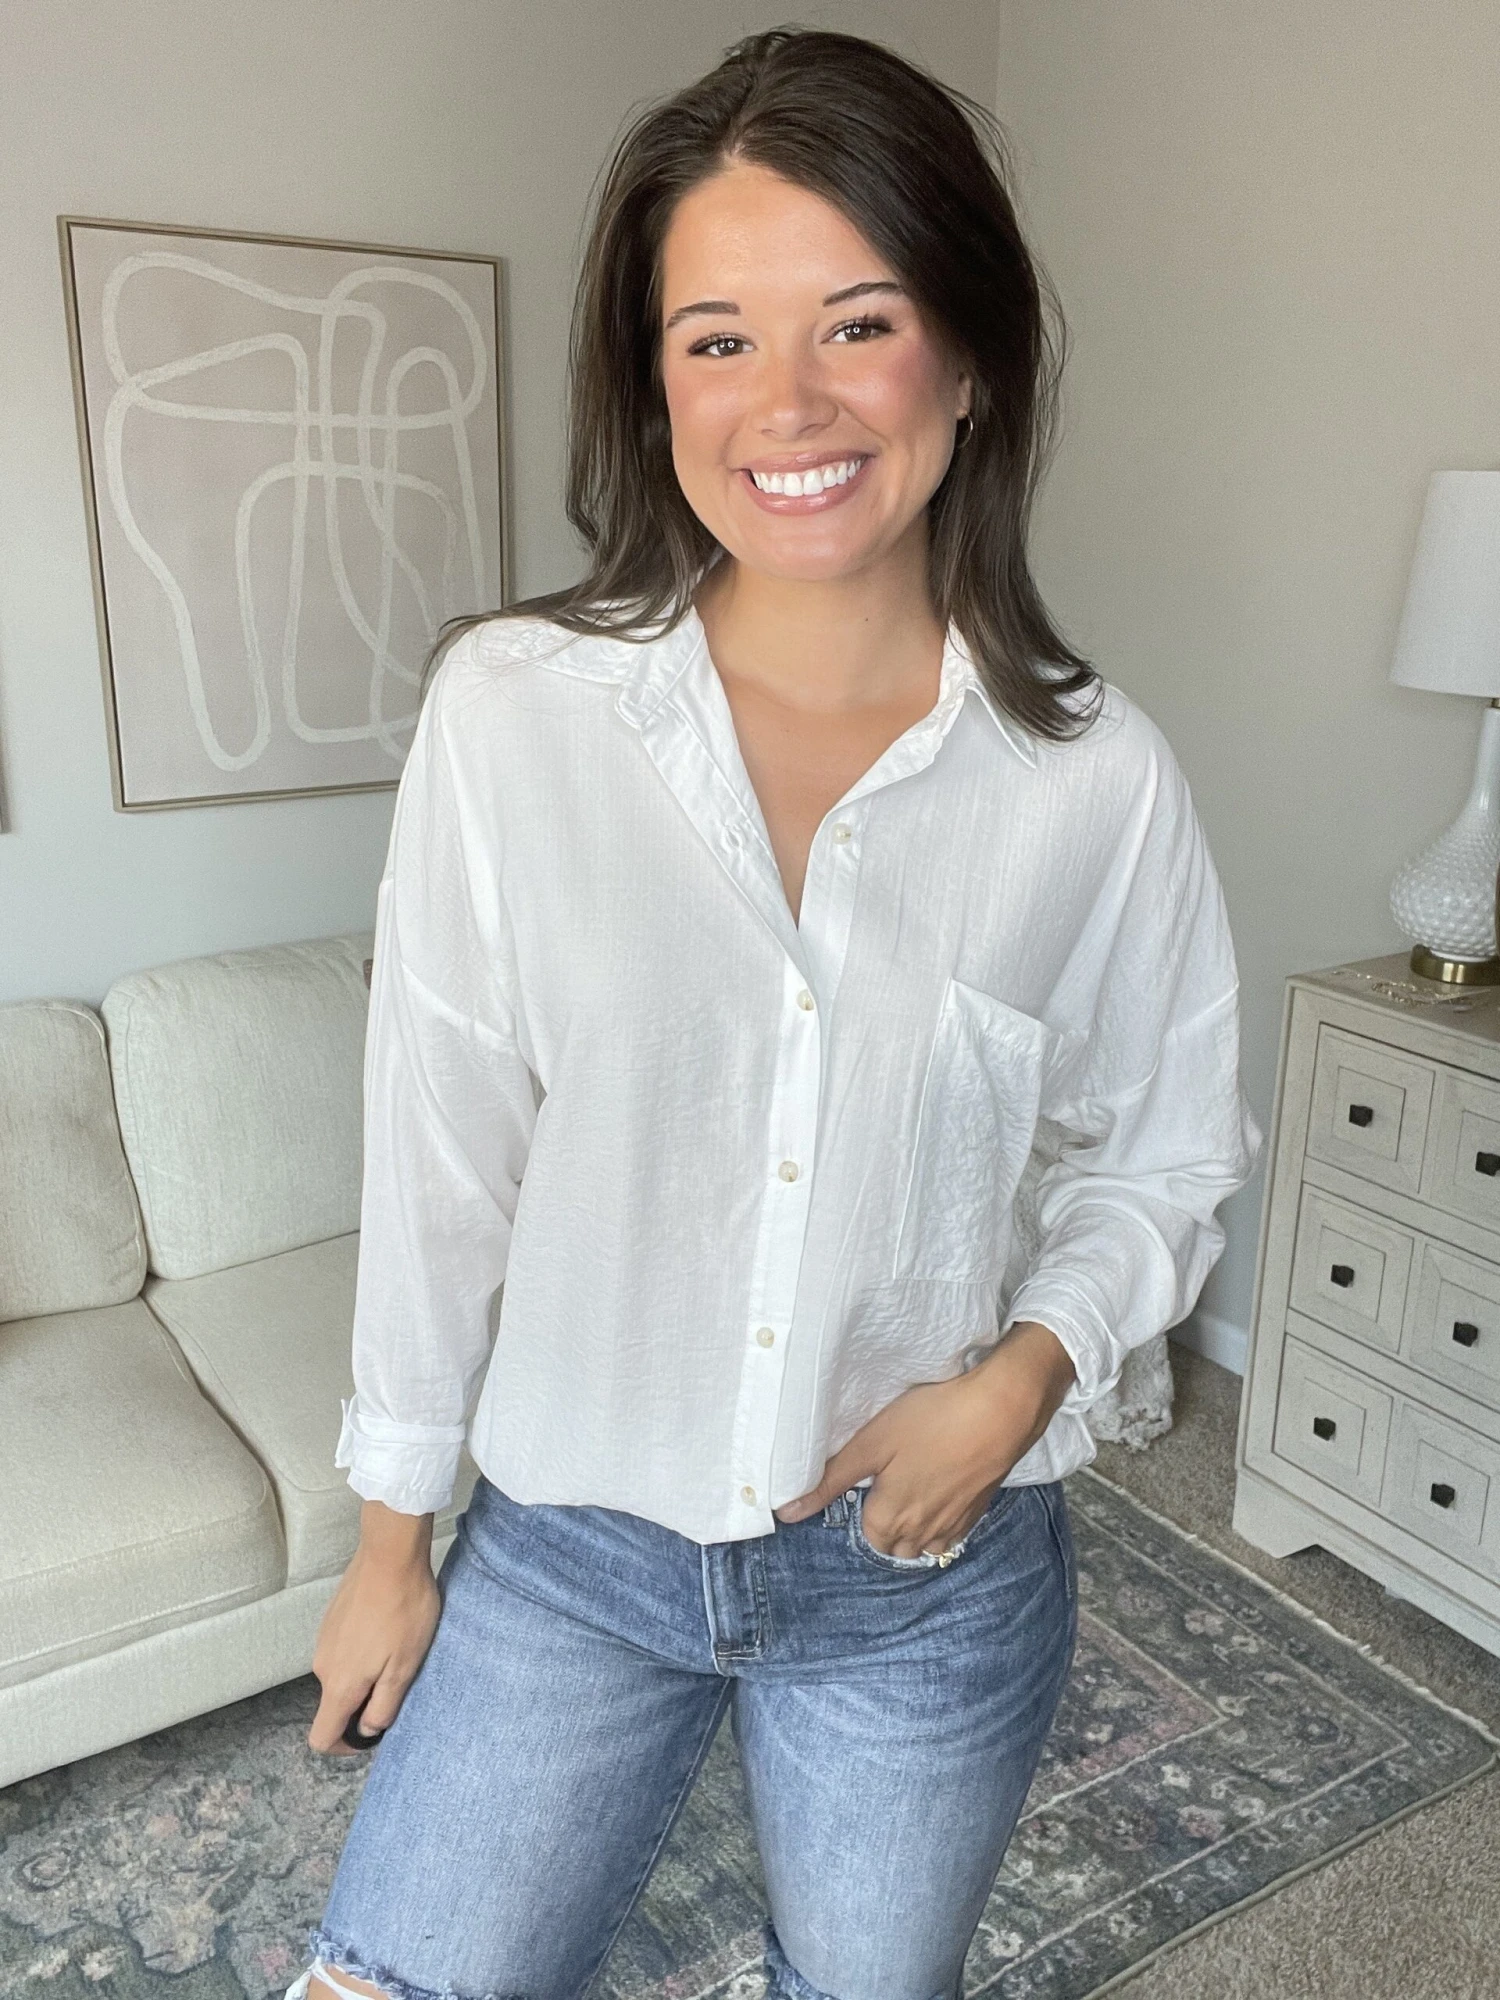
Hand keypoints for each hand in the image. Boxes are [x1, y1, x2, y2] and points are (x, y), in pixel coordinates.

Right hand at [306, 1540, 441, 1755]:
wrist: (390, 1554)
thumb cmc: (403, 1610)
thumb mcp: (404, 1667)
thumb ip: (383, 1706)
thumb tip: (368, 1730)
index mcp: (339, 1684)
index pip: (321, 1737)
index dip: (344, 1746)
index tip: (371, 1733)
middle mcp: (322, 1665)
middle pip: (335, 1704)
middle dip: (364, 1702)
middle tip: (399, 1679)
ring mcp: (323, 1639)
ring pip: (341, 1674)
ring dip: (366, 1673)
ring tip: (397, 1649)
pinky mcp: (331, 1619)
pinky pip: (343, 1650)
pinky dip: (362, 1650)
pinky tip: (387, 1629)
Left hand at [773, 1320, 1076, 1558]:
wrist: (999, 1412)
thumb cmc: (931, 1421)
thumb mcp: (871, 1444)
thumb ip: (830, 1480)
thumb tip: (787, 1513)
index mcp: (889, 1520)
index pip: (865, 1533)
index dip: (865, 1502)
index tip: (872, 1474)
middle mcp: (920, 1534)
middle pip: (893, 1543)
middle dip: (886, 1520)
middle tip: (892, 1476)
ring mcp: (953, 1527)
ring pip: (922, 1543)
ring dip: (914, 1524)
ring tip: (915, 1482)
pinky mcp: (977, 1514)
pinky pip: (950, 1533)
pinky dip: (941, 1519)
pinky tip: (942, 1485)